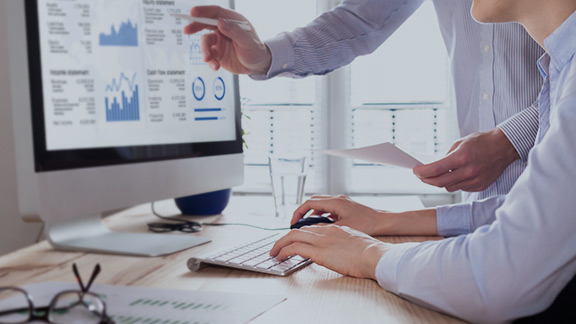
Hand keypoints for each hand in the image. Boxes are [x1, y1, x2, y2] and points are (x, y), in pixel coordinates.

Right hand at [183, 6, 271, 73]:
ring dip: (205, 51)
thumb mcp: (248, 41)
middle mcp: (224, 28)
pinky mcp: (216, 53)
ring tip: (209, 59)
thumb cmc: (255, 50)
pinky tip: (216, 66)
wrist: (257, 66)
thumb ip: (235, 31)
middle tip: (186, 30)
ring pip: (205, 42)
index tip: (193, 12)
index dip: (204, 11)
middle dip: (195, 26)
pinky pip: (208, 55)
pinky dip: (210, 61)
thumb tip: (220, 22)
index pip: (216, 12)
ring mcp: (219, 40)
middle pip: (205, 23)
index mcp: (232, 20)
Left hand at [270, 225, 389, 279]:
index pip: (311, 228)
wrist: (374, 255)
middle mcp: (325, 231)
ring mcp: (321, 240)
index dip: (300, 234)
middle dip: (285, 238)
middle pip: (299, 230)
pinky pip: (294, 248)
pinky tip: (280, 257)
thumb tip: (339, 251)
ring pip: (292, 236)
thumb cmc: (370, 253)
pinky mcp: (317, 251)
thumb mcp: (355, 243)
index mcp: (335, 229)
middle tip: (278, 246)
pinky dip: (284, 251)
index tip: (293, 241)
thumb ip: (343, 243)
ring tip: (274, 253)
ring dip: (280, 244)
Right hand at [291, 195, 383, 235]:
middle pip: (313, 202)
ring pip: (320, 205)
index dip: (298, 213)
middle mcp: (337, 199)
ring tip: (306, 226)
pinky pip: (327, 208)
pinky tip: (321, 225)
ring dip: (311, 214)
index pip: (309, 203)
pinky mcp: (345, 207)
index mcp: (335, 202)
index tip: (293, 223)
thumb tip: (311, 232)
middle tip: (296, 224)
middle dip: (302, 212)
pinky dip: (320, 215)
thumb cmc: (367, 223)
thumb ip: (325, 228)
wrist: (383, 221)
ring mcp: (341, 202)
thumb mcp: (343, 228)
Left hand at [413, 128, 519, 191]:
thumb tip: (433, 167)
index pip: (435, 170)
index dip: (422, 172)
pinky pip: (460, 188)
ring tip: (438, 174)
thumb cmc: (481, 142)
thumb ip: (446, 157)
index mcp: (461, 157)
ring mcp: (475, 180)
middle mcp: (468, 171)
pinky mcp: (480, 186)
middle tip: (421, 176)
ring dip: (440, 182)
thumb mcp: (459, 143)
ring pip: (449, 187)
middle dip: (426, 180)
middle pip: (439, 182)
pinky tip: (455, 175)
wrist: (504, 147)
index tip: (415, 171)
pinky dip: (454, 183)